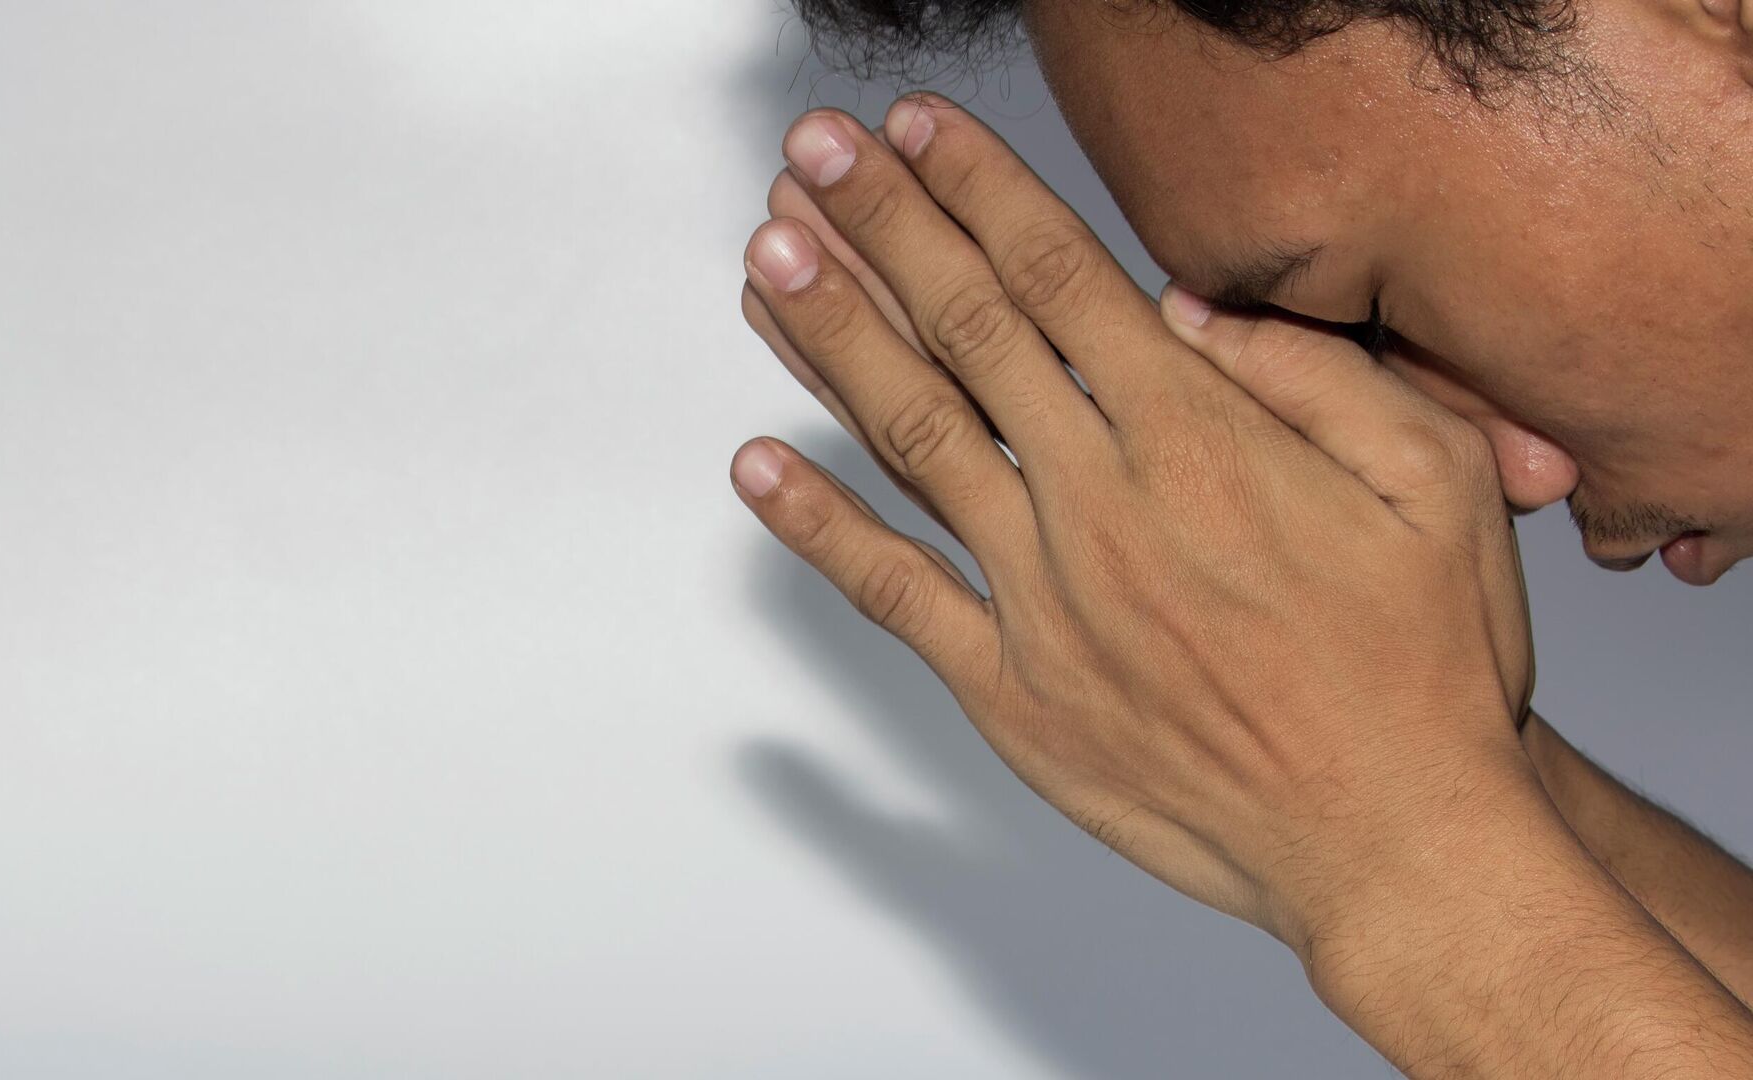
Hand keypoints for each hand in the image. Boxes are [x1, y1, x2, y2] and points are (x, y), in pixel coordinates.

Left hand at [730, 95, 1540, 954]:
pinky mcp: (1011, 691)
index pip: (1060, 276)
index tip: (918, 130)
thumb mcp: (1440, 481)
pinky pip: (893, 594)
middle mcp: (1101, 502)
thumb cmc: (1425, 669)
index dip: (977, 188)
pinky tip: (759, 464)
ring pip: (912, 436)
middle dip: (880, 225)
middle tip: (814, 154)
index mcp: (1199, 438)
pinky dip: (819, 528)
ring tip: (766, 259)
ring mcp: (1043, 598)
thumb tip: (1190, 311)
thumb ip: (1313, 376)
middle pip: (967, 329)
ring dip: (832, 338)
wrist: (1396, 843)